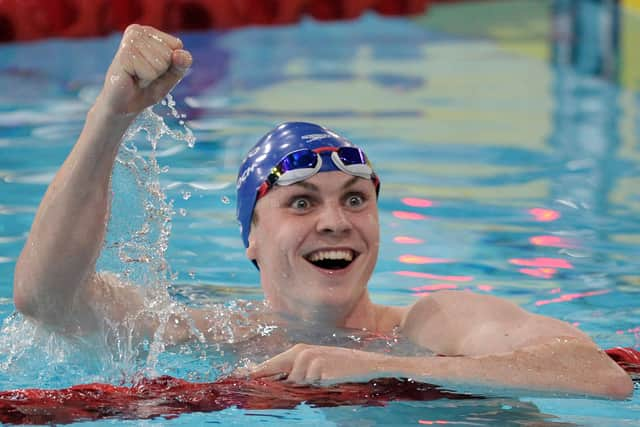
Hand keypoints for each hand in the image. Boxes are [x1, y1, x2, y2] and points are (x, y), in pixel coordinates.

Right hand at [97, 25, 191, 116]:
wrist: (124, 105)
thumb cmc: (147, 88)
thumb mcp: (171, 76)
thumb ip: (181, 64)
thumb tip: (181, 54)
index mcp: (149, 32)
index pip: (177, 45)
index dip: (171, 64)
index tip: (154, 69)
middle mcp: (137, 31)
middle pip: (170, 54)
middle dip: (161, 71)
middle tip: (143, 75)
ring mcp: (129, 41)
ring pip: (161, 63)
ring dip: (151, 76)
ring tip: (137, 76)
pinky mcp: (124, 54)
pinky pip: (150, 72)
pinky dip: (144, 80)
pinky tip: (131, 77)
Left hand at [247, 344, 396, 384]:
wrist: (368, 365)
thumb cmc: (341, 367)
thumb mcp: (317, 365)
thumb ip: (295, 371)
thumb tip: (274, 381)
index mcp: (299, 351)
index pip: (270, 364)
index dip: (254, 373)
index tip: (236, 378)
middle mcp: (301, 353)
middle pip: (279, 374)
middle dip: (278, 383)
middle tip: (286, 385)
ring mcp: (311, 361)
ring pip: (297, 384)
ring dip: (308, 386)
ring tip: (325, 379)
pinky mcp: (320, 370)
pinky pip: (312, 386)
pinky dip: (319, 387)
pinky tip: (331, 380)